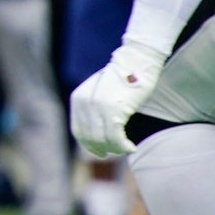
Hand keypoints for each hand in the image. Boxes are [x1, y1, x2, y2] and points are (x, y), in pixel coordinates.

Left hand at [70, 41, 166, 158]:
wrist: (136, 61)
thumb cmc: (122, 77)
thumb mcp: (99, 91)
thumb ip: (92, 109)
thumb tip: (96, 136)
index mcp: (78, 98)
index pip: (78, 132)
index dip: (89, 146)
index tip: (101, 152)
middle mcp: (84, 103)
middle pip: (90, 138)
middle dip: (104, 149)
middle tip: (118, 150)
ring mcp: (98, 107)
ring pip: (102, 140)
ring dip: (115, 149)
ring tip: (126, 148)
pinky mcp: (113, 111)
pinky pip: (116, 138)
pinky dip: (123, 146)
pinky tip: (131, 147)